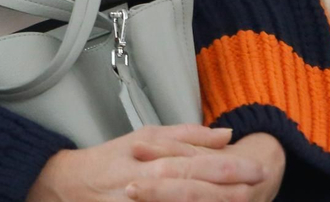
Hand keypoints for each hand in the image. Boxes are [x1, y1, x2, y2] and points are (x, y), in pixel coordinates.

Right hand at [28, 125, 266, 201]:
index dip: (230, 166)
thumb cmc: (111, 160)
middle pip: (196, 187)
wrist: (70, 185)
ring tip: (244, 200)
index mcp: (153, 158)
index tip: (256, 168)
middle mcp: (149, 182)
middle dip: (230, 188)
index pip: (199, 163)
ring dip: (213, 201)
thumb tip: (226, 134)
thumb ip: (187, 136)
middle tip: (258, 184)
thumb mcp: (146, 136)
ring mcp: (141, 201)